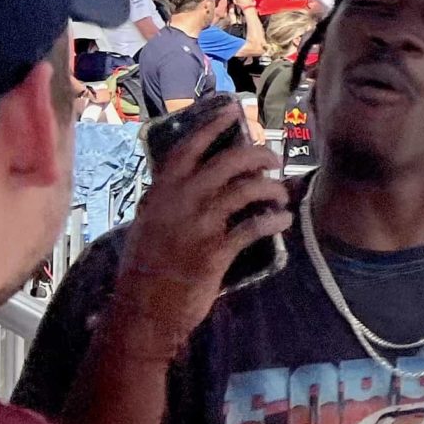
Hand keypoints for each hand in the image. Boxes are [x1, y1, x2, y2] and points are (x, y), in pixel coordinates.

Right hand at [108, 111, 289, 356]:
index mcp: (160, 194)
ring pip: (246, 190)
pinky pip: (254, 227)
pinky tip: (282, 221)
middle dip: (259, 155)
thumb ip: (170, 202)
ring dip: (272, 189)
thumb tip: (199, 182)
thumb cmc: (146, 271)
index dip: (211, 126)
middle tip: (275, 160)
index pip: (187, 149)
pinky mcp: (214, 251)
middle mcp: (179, 203)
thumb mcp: (148, 227)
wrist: (142, 314)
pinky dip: (274, 220)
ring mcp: (197, 226)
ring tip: (281, 196)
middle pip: (228, 162)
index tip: (232, 109)